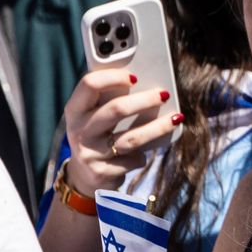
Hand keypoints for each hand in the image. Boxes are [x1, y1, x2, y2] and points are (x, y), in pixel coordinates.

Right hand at [61, 68, 178, 194]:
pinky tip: (146, 153)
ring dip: (158, 127)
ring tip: (176, 118)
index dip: (113, 77)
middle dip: (145, 100)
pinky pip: (133, 160)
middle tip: (164, 94)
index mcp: (75, 110)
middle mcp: (79, 131)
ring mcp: (89, 153)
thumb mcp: (95, 116)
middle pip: (116, 110)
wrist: (84, 175)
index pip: (89, 85)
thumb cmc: (97, 134)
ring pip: (131, 138)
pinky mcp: (102, 172)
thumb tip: (150, 81)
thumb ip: (110, 99)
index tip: (135, 76)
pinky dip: (144, 155)